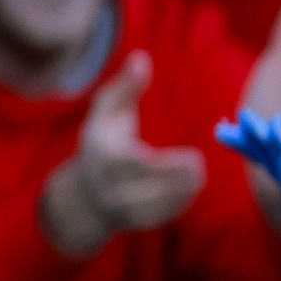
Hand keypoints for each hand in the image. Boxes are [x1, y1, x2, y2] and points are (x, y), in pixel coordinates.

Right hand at [40, 53, 208, 258]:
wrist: (83, 192)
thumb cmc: (102, 140)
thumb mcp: (107, 110)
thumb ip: (126, 85)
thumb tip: (142, 57)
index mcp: (105, 155)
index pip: (137, 165)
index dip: (169, 165)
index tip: (194, 158)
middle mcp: (110, 186)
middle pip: (155, 189)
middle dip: (183, 178)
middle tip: (198, 165)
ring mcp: (122, 208)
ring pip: (163, 204)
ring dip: (185, 190)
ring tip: (194, 174)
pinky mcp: (135, 222)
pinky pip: (165, 215)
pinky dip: (180, 201)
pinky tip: (186, 188)